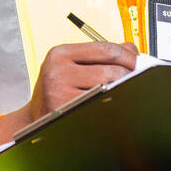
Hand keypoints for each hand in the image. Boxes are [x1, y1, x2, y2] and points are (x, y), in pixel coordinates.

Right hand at [0, 40, 136, 170]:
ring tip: (125, 92)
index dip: (127, 55)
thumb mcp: (69, 66)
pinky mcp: (66, 111)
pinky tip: (114, 105)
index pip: (105, 49)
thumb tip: (131, 50)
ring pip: (109, 87)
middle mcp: (57, 70)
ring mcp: (60, 92)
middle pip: (111, 68)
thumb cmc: (55, 92)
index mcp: (60, 54)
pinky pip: (101, 105)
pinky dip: (113, 105)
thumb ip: (98, 55)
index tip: (137, 62)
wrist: (33, 121)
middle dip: (129, 74)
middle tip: (136, 80)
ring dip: (123, 90)